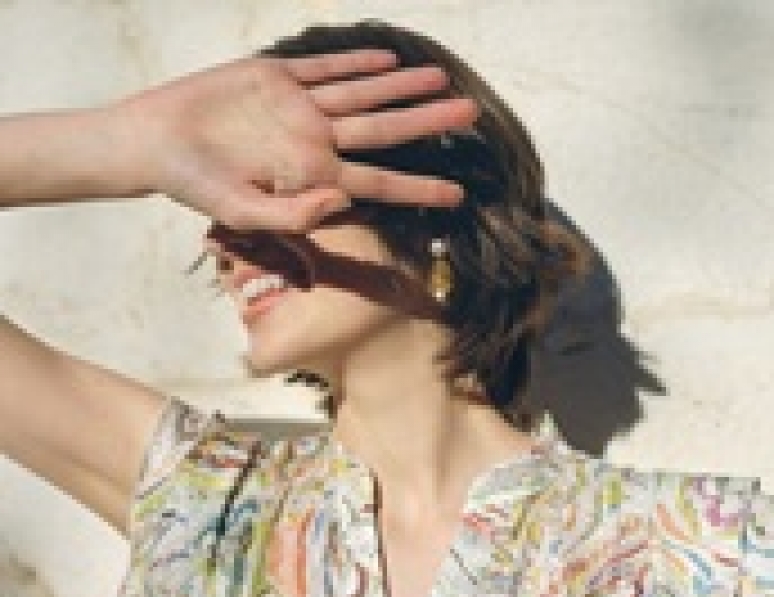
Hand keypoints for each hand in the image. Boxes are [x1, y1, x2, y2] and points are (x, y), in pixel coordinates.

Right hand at [113, 49, 477, 230]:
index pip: (379, 182)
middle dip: (429, 121)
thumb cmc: (194, 185)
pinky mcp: (276, 76)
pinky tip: (386, 58)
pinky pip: (324, 67)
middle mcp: (315, 140)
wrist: (154, 142)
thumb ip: (291, 214)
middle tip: (473, 112)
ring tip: (442, 77)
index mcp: (314, 175)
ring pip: (364, 93)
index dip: (419, 189)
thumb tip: (340, 202)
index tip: (459, 195)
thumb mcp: (241, 211)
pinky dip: (355, 62)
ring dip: (403, 85)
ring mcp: (299, 107)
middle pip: (385, 130)